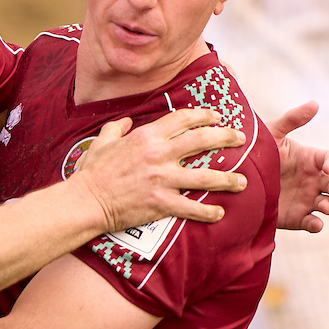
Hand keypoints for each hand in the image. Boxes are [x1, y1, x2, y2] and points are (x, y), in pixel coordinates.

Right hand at [75, 108, 246, 232]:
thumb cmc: (92, 172)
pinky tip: (219, 213)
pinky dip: (208, 211)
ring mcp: (162, 179)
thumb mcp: (101, 142)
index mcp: (145, 137)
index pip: (182, 119)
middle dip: (226, 137)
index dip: (203, 115)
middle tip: (241, 139)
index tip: (216, 116)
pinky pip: (192, 207)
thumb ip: (115, 128)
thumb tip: (125, 121)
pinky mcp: (162, 203)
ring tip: (242, 181)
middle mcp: (158, 154)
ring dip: (228, 178)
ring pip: (206, 176)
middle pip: (202, 140)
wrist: (86, 201)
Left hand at [266, 101, 328, 232]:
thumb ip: (291, 120)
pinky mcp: (297, 216)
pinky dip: (317, 225)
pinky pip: (312, 223)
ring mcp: (306, 199)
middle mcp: (311, 179)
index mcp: (309, 159)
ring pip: (328, 204)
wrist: (234, 178)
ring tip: (322, 206)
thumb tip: (315, 103)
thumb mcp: (271, 134)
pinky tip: (315, 223)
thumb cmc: (255, 152)